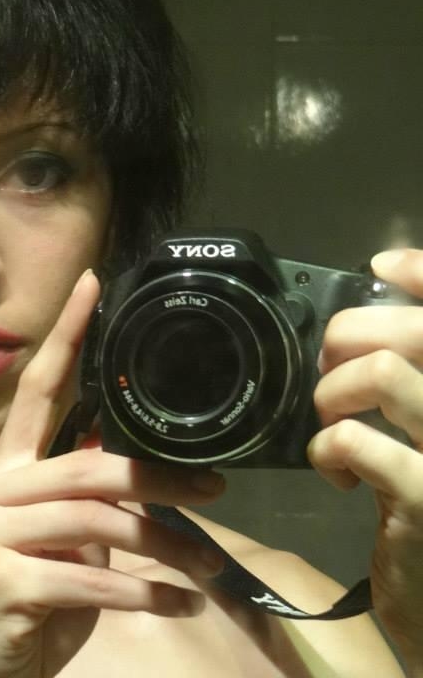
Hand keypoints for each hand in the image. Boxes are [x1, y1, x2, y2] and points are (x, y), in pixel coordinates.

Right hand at [0, 270, 226, 677]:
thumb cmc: (18, 612)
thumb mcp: (53, 550)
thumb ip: (80, 506)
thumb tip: (129, 470)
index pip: (35, 393)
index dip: (67, 337)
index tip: (96, 285)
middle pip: (88, 467)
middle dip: (161, 482)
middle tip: (217, 494)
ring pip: (98, 522)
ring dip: (165, 547)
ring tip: (206, 567)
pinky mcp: (2, 581)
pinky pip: (94, 579)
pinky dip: (148, 594)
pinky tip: (180, 603)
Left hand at [309, 248, 422, 670]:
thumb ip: (409, 393)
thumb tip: (358, 339)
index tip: (381, 266)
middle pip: (412, 328)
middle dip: (346, 336)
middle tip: (327, 370)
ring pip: (382, 370)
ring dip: (332, 391)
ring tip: (329, 422)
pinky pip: (356, 440)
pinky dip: (325, 448)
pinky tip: (335, 471)